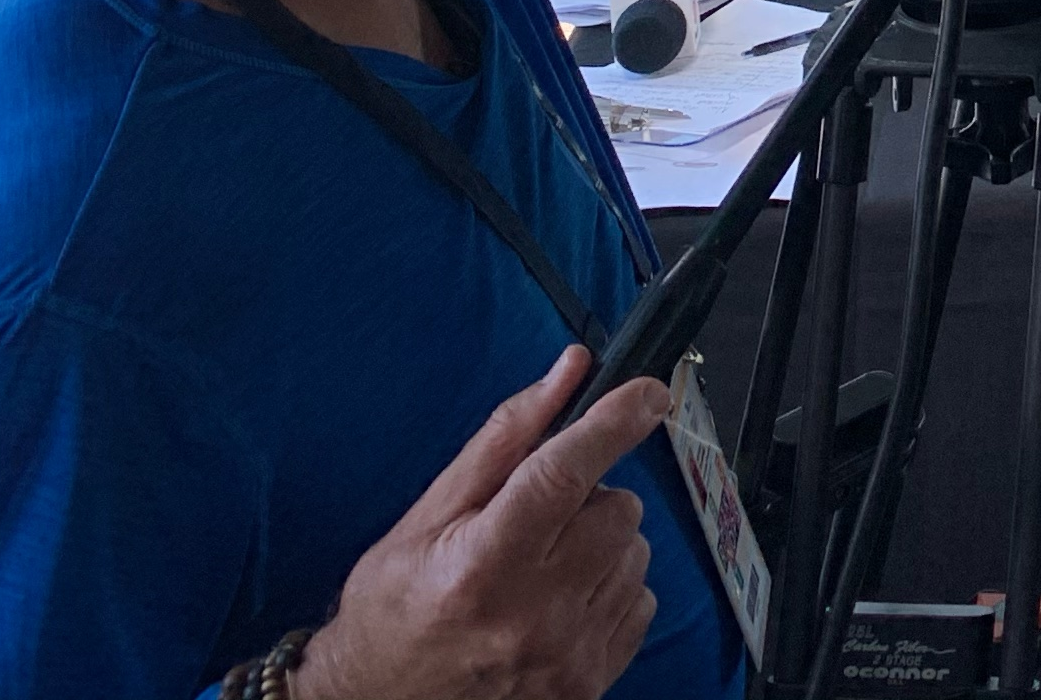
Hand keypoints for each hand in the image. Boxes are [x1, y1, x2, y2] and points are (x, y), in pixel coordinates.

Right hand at [299, 347, 666, 699]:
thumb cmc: (394, 607)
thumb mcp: (428, 516)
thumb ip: (504, 440)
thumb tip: (570, 372)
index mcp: (483, 566)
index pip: (567, 474)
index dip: (614, 422)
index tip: (646, 392)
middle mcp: (532, 616)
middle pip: (618, 511)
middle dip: (590, 496)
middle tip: (540, 517)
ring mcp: (566, 655)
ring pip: (635, 554)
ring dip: (601, 545)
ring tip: (542, 567)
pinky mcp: (589, 684)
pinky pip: (640, 602)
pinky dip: (610, 589)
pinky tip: (561, 602)